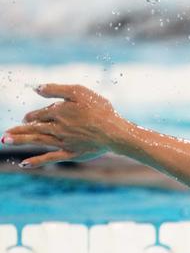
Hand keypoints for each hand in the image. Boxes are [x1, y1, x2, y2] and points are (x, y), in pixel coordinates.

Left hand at [2, 84, 127, 167]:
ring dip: (19, 140)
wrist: (115, 133)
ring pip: (36, 141)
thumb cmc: (100, 110)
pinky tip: (24, 164)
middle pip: (33, 128)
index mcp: (58, 112)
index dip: (32, 115)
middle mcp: (56, 128)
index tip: (28, 118)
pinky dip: (36, 161)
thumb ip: (56, 89)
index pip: (39, 114)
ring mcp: (62, 142)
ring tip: (4, 140)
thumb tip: (36, 88)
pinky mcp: (70, 154)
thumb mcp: (79, 92)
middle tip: (6, 133)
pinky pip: (49, 158)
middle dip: (19, 130)